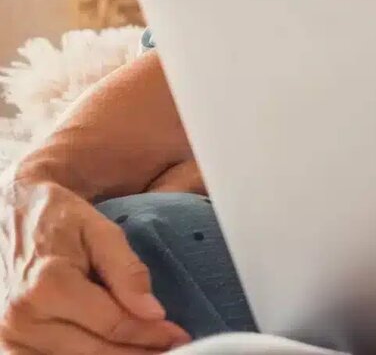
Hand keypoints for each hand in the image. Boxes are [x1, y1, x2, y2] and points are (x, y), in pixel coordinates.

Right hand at [0, 176, 191, 353]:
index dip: (150, 334)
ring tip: (146, 350)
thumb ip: (128, 271)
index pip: (112, 323)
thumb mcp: (101, 232)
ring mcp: (9, 336)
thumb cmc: (61, 220)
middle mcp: (22, 318)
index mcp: (48, 285)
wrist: (15, 216)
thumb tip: (153, 313)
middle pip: (94, 352)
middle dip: (138, 352)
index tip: (177, 336)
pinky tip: (113, 349)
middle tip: (171, 348)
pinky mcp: (6, 345)